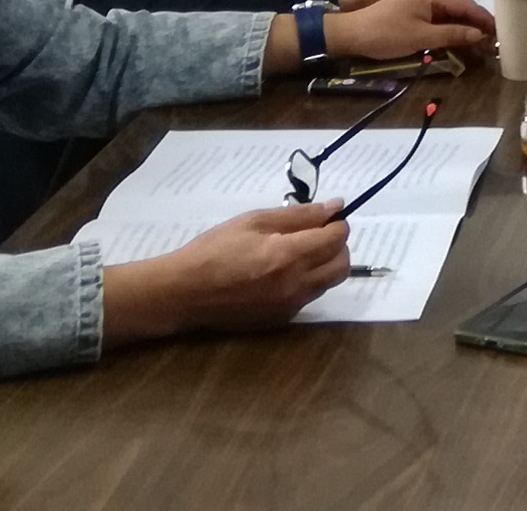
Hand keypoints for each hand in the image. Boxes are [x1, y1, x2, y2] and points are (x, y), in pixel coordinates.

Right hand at [100, 202, 349, 345]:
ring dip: (324, 264)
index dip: (336, 224)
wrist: (185, 292)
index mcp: (290, 256)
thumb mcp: (254, 221)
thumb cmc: (215, 250)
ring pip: (328, 282)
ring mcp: (291, 306)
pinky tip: (282, 273)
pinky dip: (307, 281)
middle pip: (342, 265)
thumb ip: (298, 214)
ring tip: (297, 252)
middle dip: (337, 245)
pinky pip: (309, 297)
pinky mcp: (281, 319)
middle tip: (316, 234)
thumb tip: (335, 206)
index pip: (337, 238)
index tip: (325, 218)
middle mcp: (297, 285)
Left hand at [325, 0, 494, 59]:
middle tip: (492, 40)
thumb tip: (479, 34)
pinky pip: (438, 15)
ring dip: (464, 25)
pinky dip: (450, 26)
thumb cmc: (387, 34)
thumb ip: (452, 34)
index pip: (465, 3)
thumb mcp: (422, 37)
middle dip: (476, 23)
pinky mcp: (412, 9)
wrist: (353, 34)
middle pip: (459, 6)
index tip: (499, 31)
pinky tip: (458, 37)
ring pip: (449, 11)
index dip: (483, 18)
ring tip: (479, 41)